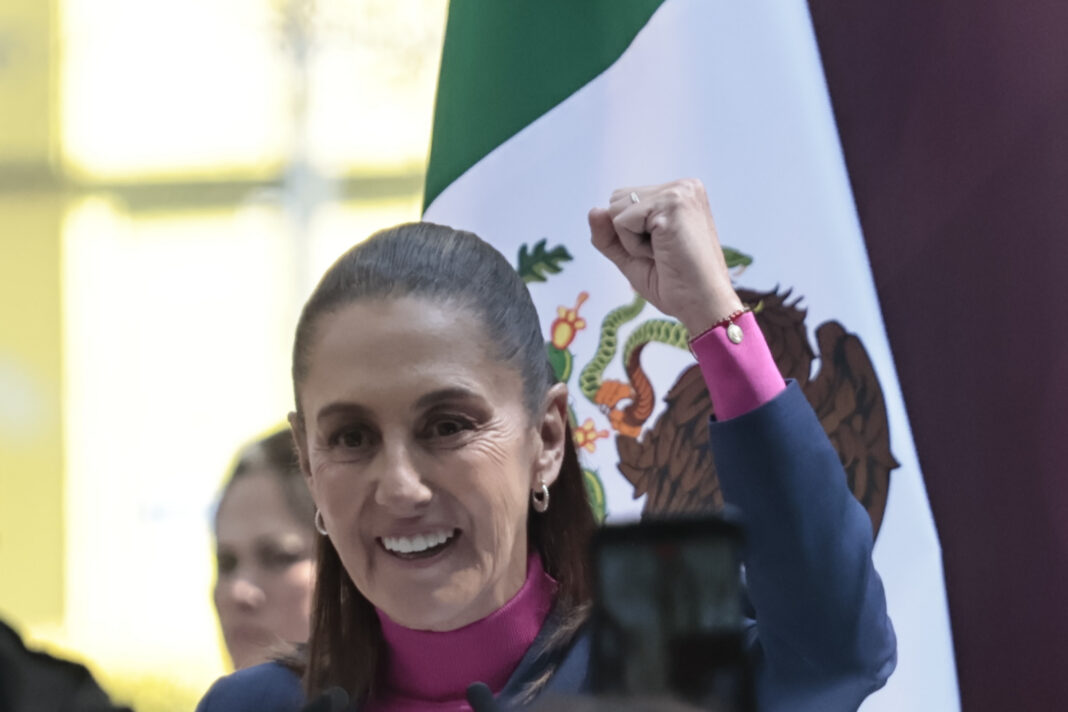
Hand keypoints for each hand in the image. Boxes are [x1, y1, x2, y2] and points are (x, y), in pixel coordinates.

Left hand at [588, 178, 743, 335]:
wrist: (703, 306)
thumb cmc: (674, 284)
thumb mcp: (631, 255)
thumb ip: (609, 234)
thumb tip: (593, 210)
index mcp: (679, 194)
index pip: (624, 201)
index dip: (630, 235)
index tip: (662, 252)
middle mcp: (683, 186)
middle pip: (615, 200)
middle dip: (627, 235)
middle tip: (662, 254)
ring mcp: (678, 192)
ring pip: (615, 209)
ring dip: (630, 241)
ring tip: (663, 253)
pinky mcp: (671, 204)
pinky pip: (621, 222)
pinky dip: (633, 246)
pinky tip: (663, 254)